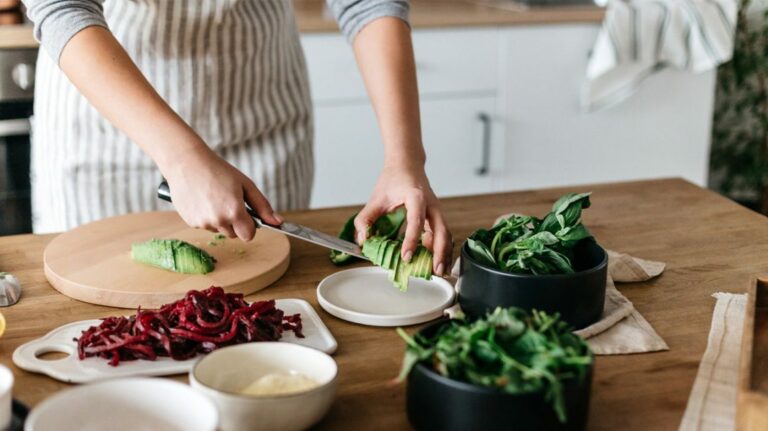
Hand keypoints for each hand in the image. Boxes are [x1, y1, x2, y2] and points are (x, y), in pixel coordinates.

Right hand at [163, 146, 281, 240]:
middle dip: (235, 223)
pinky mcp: (191, 222)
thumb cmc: (218, 171)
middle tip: (229, 201)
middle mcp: (218, 220)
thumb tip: (278, 222)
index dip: (250, 227)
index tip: (247, 216)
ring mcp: (203, 223)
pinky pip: (205, 226)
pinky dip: (206, 217)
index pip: (249, 236)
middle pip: (234, 234)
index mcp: (234, 212)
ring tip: (214, 198)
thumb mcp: (246, 185)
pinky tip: (203, 200)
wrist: (186, 163)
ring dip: (220, 220)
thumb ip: (263, 206)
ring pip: (219, 230)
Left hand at [355, 165, 451, 275]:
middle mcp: (431, 204)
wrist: (407, 165)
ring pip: (446, 234)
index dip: (412, 240)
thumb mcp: (376, 198)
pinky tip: (437, 263)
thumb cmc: (393, 179)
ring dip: (445, 254)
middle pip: (442, 230)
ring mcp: (437, 211)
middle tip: (435, 271)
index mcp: (416, 196)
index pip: (416, 220)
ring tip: (440, 272)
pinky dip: (442, 249)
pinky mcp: (436, 217)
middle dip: (440, 252)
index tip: (406, 257)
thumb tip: (363, 240)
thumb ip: (366, 219)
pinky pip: (443, 234)